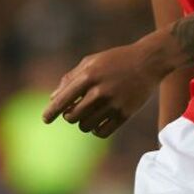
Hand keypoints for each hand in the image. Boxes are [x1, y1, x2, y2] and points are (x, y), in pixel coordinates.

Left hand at [41, 41, 169, 137]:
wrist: (148, 62)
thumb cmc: (115, 60)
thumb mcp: (91, 61)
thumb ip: (71, 78)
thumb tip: (53, 99)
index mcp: (89, 75)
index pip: (63, 100)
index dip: (51, 112)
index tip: (45, 119)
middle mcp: (100, 91)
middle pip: (72, 117)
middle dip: (69, 115)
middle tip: (75, 109)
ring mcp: (113, 104)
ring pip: (85, 126)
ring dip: (83, 122)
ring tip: (89, 113)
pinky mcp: (124, 114)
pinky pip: (101, 133)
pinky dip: (95, 130)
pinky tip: (98, 121)